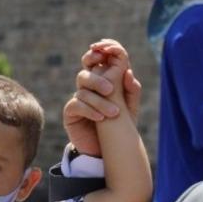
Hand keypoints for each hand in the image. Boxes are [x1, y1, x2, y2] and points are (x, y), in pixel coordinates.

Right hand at [62, 41, 142, 156]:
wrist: (107, 149)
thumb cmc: (119, 125)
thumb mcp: (130, 108)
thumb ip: (131, 90)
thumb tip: (129, 72)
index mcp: (102, 80)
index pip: (98, 60)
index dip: (101, 53)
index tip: (108, 52)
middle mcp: (88, 87)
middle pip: (86, 73)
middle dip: (98, 79)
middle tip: (110, 89)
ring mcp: (78, 98)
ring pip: (83, 91)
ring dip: (100, 101)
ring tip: (114, 114)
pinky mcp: (71, 113)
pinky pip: (76, 105)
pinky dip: (90, 110)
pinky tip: (101, 118)